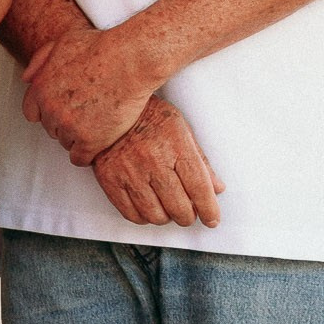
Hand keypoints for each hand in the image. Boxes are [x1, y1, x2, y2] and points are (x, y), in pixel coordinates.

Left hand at [21, 24, 158, 164]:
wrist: (130, 61)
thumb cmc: (101, 47)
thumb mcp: (62, 43)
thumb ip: (41, 60)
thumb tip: (26, 79)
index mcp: (41, 88)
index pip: (32, 113)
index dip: (48, 111)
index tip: (62, 110)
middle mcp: (51, 109)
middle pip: (50, 128)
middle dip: (64, 123)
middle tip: (85, 114)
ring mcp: (69, 126)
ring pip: (65, 143)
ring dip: (77, 137)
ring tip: (96, 124)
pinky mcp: (90, 141)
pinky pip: (79, 159)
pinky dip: (87, 154)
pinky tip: (97, 144)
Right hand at [92, 96, 224, 226]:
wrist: (106, 105)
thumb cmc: (146, 115)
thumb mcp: (180, 129)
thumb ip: (199, 160)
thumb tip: (216, 187)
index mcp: (175, 145)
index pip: (199, 187)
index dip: (209, 209)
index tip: (212, 218)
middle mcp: (152, 160)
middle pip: (179, 207)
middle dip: (188, 216)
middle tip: (188, 212)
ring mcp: (129, 171)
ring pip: (156, 215)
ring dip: (166, 217)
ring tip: (166, 208)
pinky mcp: (109, 179)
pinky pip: (131, 214)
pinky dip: (143, 217)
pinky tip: (147, 207)